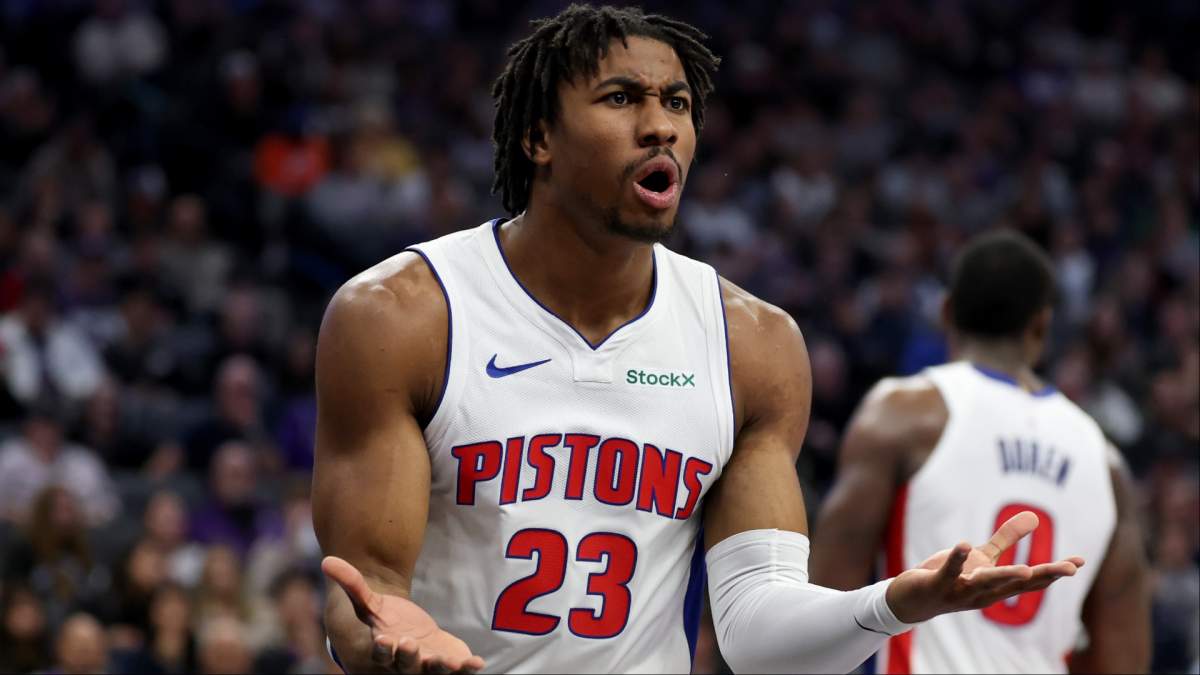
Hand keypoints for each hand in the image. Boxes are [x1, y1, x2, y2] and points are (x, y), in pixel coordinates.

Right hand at [322, 556, 485, 673]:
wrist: (407, 638)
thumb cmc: (385, 622)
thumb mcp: (368, 603)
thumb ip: (352, 584)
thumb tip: (327, 560)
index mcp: (385, 648)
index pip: (380, 653)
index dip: (381, 648)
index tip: (381, 637)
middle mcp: (405, 663)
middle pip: (406, 665)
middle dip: (408, 657)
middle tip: (410, 644)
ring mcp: (427, 667)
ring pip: (433, 672)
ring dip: (441, 668)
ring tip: (450, 663)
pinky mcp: (448, 665)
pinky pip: (459, 672)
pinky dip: (467, 668)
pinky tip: (477, 662)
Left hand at [885, 510, 1084, 623]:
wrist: (912, 599)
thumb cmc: (951, 577)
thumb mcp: (982, 557)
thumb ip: (1006, 540)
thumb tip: (1033, 517)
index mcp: (998, 587)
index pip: (1032, 582)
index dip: (1055, 572)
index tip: (1081, 562)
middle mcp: (984, 594)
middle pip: (1017, 585)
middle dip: (1043, 577)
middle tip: (1069, 570)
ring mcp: (961, 592)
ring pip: (986, 583)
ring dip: (1005, 577)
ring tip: (1025, 569)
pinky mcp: (938, 584)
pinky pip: (950, 572)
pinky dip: (957, 559)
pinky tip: (964, 544)